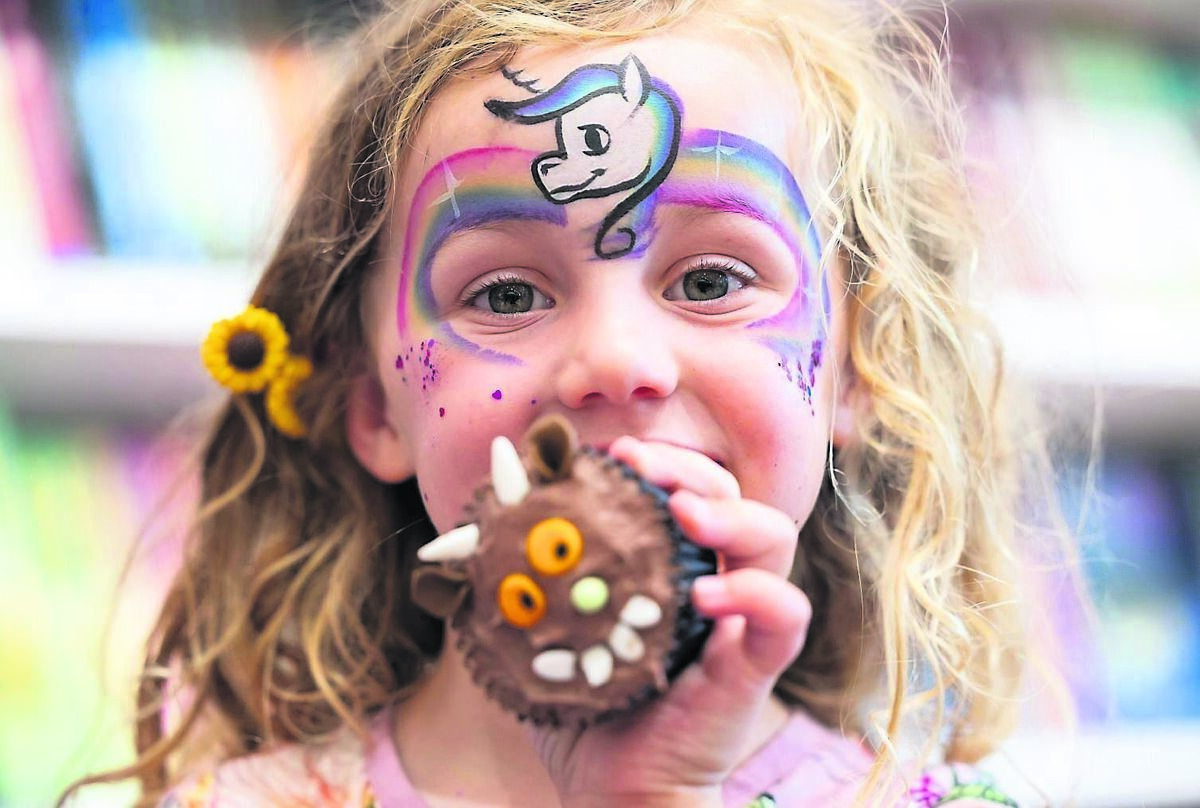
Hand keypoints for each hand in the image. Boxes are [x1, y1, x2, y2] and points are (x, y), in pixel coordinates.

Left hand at [531, 437, 811, 807]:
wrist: (611, 793)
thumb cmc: (580, 708)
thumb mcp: (543, 633)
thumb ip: (518, 586)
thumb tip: (458, 537)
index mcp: (671, 567)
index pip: (683, 489)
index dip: (657, 460)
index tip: (613, 452)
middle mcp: (713, 583)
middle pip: (729, 496)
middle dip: (688, 467)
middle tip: (640, 463)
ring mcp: (740, 622)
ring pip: (774, 537)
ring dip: (732, 513)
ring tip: (684, 513)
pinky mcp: (754, 666)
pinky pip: (786, 616)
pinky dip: (758, 595)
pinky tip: (707, 597)